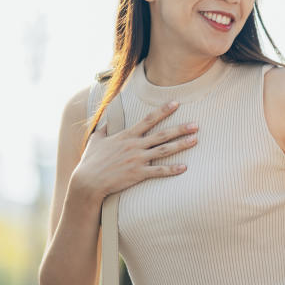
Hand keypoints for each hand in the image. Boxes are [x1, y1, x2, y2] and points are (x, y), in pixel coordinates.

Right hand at [69, 101, 197, 203]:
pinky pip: (158, 171)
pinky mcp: (138, 174)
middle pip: (162, 134)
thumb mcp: (96, 141)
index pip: (148, 119)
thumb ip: (104, 129)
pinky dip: (172, 169)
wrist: (87, 182)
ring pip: (164, 150)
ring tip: (195, 140)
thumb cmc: (90, 162)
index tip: (176, 103)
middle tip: (196, 124)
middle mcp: (134, 145)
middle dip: (180, 128)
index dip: (163, 110)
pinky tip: (184, 167)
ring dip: (181, 145)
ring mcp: (137, 160)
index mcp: (126, 136)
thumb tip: (107, 120)